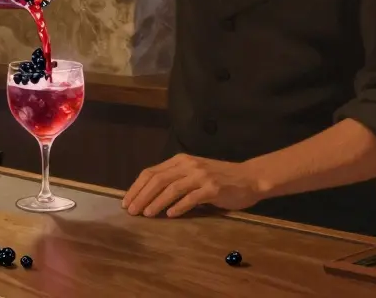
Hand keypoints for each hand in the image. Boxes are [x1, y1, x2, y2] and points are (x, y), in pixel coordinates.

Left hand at [122, 154, 267, 217]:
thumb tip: (148, 196)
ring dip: (156, 202)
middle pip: (158, 180)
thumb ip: (175, 179)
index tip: (126, 201)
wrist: (249, 178)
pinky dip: (178, 207)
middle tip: (132, 211)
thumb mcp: (194, 173)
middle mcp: (188, 165)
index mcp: (180, 160)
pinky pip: (191, 198)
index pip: (151, 172)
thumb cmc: (220, 178)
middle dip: (141, 196)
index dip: (136, 187)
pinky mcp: (213, 188)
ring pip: (171, 188)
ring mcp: (201, 176)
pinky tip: (170, 215)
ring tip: (146, 214)